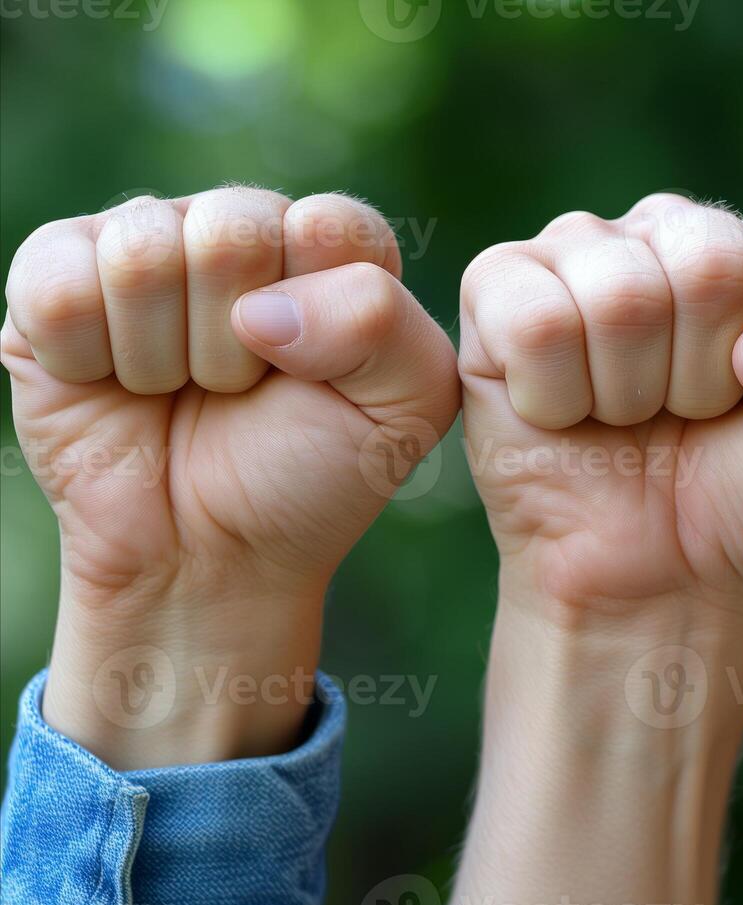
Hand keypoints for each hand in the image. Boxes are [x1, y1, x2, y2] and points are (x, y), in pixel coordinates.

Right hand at [2, 188, 458, 766]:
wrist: (211, 555)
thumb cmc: (313, 474)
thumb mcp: (404, 407)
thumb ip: (384, 322)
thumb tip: (260, 307)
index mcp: (327, 243)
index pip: (329, 223)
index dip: (322, 314)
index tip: (316, 371)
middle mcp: (232, 225)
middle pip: (230, 229)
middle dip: (239, 343)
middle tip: (239, 388)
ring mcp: (139, 244)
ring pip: (140, 253)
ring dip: (167, 356)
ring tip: (181, 388)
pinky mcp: (52, 277)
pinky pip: (58, 287)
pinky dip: (90, 358)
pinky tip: (113, 382)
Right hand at [460, 194, 742, 619]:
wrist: (669, 583)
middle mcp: (681, 234)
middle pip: (713, 263)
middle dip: (712, 375)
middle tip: (698, 417)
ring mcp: (586, 254)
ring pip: (622, 293)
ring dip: (636, 392)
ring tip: (636, 419)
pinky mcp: (501, 291)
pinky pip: (536, 319)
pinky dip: (559, 395)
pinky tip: (570, 415)